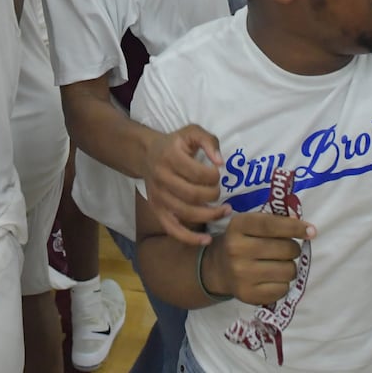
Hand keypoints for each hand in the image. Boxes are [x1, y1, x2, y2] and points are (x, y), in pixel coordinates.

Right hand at [143, 124, 229, 245]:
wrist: (147, 154)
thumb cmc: (175, 143)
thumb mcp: (192, 132)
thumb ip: (208, 141)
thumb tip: (220, 162)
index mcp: (170, 156)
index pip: (196, 172)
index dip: (213, 176)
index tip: (218, 174)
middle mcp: (161, 177)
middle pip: (192, 194)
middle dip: (213, 195)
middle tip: (219, 191)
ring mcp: (158, 197)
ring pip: (186, 213)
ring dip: (210, 215)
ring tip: (225, 211)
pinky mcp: (157, 210)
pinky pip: (173, 229)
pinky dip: (190, 238)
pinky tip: (206, 240)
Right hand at [203, 212, 316, 305]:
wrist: (218, 268)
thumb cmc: (243, 241)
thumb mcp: (250, 224)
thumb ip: (274, 222)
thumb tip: (307, 229)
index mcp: (238, 226)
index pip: (272, 225)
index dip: (295, 227)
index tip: (312, 231)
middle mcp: (237, 249)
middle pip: (286, 249)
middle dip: (294, 249)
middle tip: (287, 249)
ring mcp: (241, 274)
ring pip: (288, 270)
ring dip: (290, 266)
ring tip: (279, 264)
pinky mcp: (248, 294)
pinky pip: (282, 289)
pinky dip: (283, 283)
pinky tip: (272, 278)